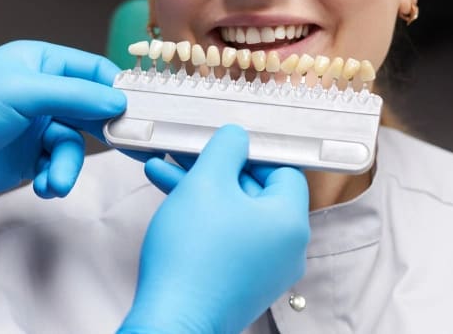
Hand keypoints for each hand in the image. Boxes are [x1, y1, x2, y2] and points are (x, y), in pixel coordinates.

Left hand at [0, 41, 126, 204]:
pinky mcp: (29, 155)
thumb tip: (119, 101)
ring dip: (68, 165)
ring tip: (54, 182)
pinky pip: (58, 164)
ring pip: (75, 143)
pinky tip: (42, 185)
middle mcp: (45, 91)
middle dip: (104, 131)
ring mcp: (37, 124)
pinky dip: (54, 176)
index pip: (94, 70)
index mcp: (43, 63)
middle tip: (129, 148)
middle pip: (92, 107)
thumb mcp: (22, 93)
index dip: (117, 89)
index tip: (137, 110)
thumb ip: (75, 95)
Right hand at [118, 124, 309, 333]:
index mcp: (290, 222)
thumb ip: (227, 148)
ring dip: (200, 189)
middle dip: (214, 169)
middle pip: (254, 191)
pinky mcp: (240, 283)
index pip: (283, 170)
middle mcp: (285, 248)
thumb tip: (238, 136)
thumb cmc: (192, 255)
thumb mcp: (208, 181)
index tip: (223, 145)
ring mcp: (264, 269)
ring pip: (234, 212)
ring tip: (162, 170)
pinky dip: (203, 217)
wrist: (169, 324)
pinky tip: (168, 197)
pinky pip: (227, 237)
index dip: (251, 152)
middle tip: (186, 153)